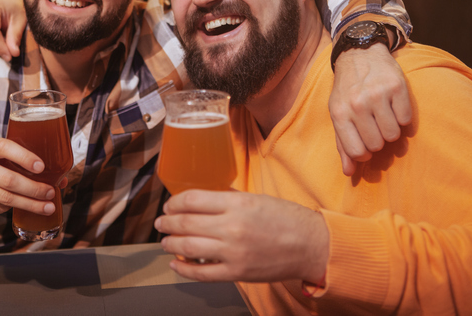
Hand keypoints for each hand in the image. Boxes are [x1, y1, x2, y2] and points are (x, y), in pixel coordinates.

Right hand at [0, 138, 60, 219]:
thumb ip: (23, 162)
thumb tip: (60, 179)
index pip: (5, 148)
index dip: (24, 157)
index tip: (41, 166)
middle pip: (9, 180)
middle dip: (34, 189)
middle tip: (51, 193)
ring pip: (5, 198)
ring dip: (30, 204)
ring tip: (47, 207)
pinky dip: (13, 208)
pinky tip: (23, 206)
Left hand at [154, 190, 328, 283]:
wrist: (311, 245)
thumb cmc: (286, 219)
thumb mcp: (256, 198)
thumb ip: (228, 198)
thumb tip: (202, 198)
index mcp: (236, 203)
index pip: (192, 199)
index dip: (175, 202)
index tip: (170, 204)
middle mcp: (232, 226)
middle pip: (185, 222)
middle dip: (167, 222)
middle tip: (161, 222)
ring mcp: (233, 252)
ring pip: (188, 246)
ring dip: (170, 243)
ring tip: (165, 241)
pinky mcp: (237, 272)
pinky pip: (201, 272)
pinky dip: (183, 268)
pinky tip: (176, 263)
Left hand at [329, 43, 411, 175]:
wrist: (359, 55)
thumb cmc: (347, 90)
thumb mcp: (338, 114)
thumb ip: (343, 144)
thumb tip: (349, 172)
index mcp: (340, 113)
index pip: (357, 151)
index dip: (365, 154)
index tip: (366, 146)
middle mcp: (357, 104)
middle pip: (377, 145)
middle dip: (378, 140)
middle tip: (374, 126)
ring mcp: (378, 95)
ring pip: (393, 135)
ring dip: (391, 130)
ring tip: (383, 116)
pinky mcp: (397, 87)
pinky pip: (406, 120)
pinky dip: (402, 118)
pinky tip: (393, 106)